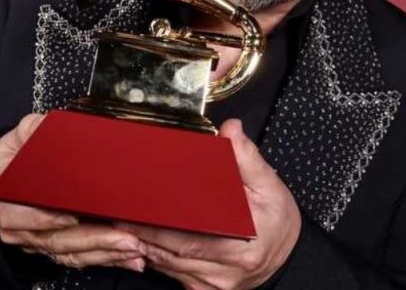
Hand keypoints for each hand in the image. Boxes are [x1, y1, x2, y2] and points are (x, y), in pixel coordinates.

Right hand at [0, 113, 145, 271]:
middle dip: (92, 241)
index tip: (71, 218)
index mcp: (1, 200)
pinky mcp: (55, 247)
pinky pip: (79, 258)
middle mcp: (16, 227)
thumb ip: (31, 129)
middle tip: (124, 237)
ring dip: (104, 252)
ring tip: (133, 248)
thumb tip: (44, 126)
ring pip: (70, 253)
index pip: (17, 217)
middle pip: (53, 240)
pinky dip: (106, 258)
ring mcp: (36, 240)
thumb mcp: (20, 135)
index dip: (44, 219)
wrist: (17, 170)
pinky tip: (129, 257)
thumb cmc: (19, 154)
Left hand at [118, 119, 300, 288]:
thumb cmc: (277, 222)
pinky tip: (142, 243)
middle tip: (118, 215)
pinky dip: (156, 259)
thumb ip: (247, 158)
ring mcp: (213, 284)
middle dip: (143, 234)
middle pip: (173, 254)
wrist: (287, 256)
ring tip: (123, 225)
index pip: (191, 238)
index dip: (160, 228)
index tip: (138, 212)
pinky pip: (173, 275)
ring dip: (145, 246)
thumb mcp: (270, 186)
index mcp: (242, 246)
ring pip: (168, 266)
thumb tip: (231, 130)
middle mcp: (225, 270)